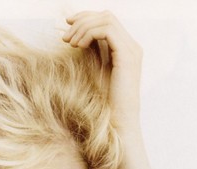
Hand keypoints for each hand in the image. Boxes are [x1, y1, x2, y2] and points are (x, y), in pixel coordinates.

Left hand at [63, 11, 142, 135]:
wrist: (118, 125)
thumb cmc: (106, 106)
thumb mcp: (96, 73)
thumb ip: (92, 54)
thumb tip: (78, 37)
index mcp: (126, 50)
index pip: (107, 21)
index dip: (86, 18)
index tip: (67, 26)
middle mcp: (132, 46)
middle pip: (106, 16)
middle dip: (82, 20)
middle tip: (65, 36)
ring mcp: (131, 50)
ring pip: (106, 20)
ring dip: (83, 27)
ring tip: (69, 43)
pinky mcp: (127, 55)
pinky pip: (107, 30)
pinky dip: (89, 33)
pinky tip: (78, 46)